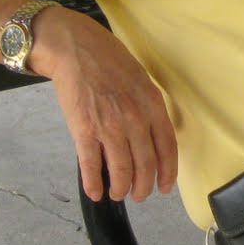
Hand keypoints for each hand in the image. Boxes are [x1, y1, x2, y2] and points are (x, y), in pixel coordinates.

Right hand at [31, 8, 178, 202]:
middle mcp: (135, 118)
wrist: (75, 49)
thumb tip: (153, 135)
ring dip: (121, 188)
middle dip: (143, 186)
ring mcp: (109, 126)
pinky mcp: (84, 131)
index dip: (167, 172)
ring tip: (118, 194)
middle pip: (145, 164)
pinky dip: (94, 184)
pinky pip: (92, 166)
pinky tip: (95, 192)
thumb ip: (149, 108)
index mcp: (152, 105)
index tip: (164, 186)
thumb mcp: (142, 80)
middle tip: (139, 195)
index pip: (167, 148)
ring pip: (121, 170)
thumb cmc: (109, 61)